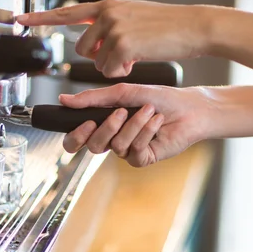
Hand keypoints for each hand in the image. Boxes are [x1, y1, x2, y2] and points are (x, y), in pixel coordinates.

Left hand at [16, 0, 211, 77]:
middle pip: (82, 49)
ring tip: (135, 55)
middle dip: (99, 58)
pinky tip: (139, 59)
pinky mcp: (123, 44)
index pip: (67, 12)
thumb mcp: (133, 18)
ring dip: (113, 65)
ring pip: (97, 62)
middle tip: (123, 54)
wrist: (193, 27)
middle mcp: (107, 13)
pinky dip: (123, 70)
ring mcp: (114, 28)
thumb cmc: (166, 27)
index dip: (41, 17)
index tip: (20, 20)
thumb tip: (93, 46)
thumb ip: (109, 27)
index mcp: (108, 6)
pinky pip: (110, 70)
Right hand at [58, 83, 211, 166]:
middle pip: (93, 146)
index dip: (76, 135)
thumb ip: (93, 98)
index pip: (78, 139)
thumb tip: (64, 100)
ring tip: (149, 110)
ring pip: (117, 145)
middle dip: (106, 128)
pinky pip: (134, 150)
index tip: (86, 122)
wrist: (188, 107)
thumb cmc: (158, 98)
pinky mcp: (143, 158)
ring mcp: (128, 150)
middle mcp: (113, 139)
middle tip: (120, 113)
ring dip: (134, 124)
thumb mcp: (123, 93)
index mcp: (104, 124)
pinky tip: (156, 122)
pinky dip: (146, 132)